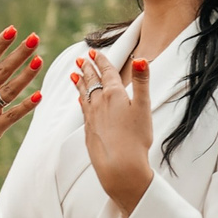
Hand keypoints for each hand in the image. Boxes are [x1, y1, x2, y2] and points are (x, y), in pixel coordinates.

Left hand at [73, 45, 153, 214]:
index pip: (107, 72)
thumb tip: (140, 58)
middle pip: (93, 81)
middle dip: (87, 69)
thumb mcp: (143, 106)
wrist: (119, 166)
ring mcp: (92, 117)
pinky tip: (79, 100)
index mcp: (114, 94)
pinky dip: (81, 101)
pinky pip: (83, 110)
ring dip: (80, 83)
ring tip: (74, 74)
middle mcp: (99, 103)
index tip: (94, 52)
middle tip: (81, 59)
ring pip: (84, 94)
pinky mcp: (89, 130)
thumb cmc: (136, 138)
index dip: (101, 61)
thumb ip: (141, 82)